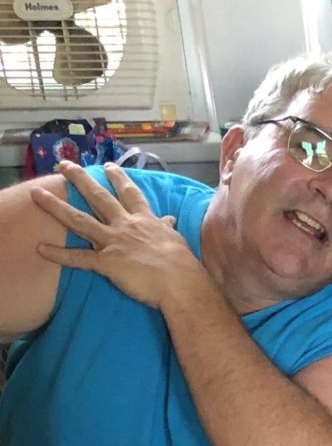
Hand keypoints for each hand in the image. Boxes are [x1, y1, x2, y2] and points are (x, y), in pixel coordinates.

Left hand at [30, 161, 210, 308]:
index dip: (118, 178)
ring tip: (37, 194)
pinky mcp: (106, 262)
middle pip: (98, 197)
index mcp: (144, 219)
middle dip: (80, 179)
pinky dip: (59, 254)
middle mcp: (125, 225)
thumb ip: (165, 227)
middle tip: (63, 165)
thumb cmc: (181, 261)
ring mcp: (113, 242)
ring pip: (79, 220)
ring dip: (56, 207)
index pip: (129, 193)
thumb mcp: (174, 238)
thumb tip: (168, 219)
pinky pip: (78, 258)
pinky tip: (41, 248)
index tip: (108, 166)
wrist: (179, 280)